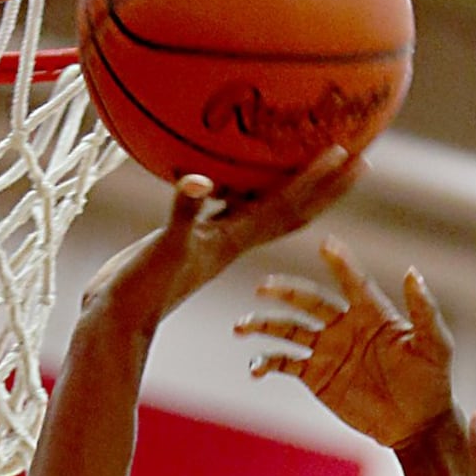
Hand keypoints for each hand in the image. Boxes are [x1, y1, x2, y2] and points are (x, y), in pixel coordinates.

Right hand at [80, 150, 363, 334]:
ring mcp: (217, 241)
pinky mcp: (196, 240)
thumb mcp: (166, 248)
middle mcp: (234, 240)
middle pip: (293, 210)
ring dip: (291, 185)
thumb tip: (201, 180)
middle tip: (356, 155)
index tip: (350, 155)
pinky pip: (225, 203)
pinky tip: (231, 164)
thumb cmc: (142, 291)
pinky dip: (234, 183)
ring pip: (264, 207)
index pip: (289, 208)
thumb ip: (184, 213)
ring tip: (311, 157)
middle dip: (325, 186)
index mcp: (236, 241)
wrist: (119, 321)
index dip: (319, 182)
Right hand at [237, 241, 453, 447]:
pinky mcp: (317, 377)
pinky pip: (285, 364)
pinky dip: (267, 362)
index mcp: (372, 313)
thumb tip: (413, 273)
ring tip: (241, 326)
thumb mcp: (436, 345)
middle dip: (285, 292)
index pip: (352, 281)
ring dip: (264, 324)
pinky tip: (255, 367)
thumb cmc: (432, 381)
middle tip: (263, 287)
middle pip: (309, 300)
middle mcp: (344, 326)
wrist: (418, 424)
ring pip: (289, 329)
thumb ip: (424, 311)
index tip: (326, 244)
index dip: (340, 263)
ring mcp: (327, 350)